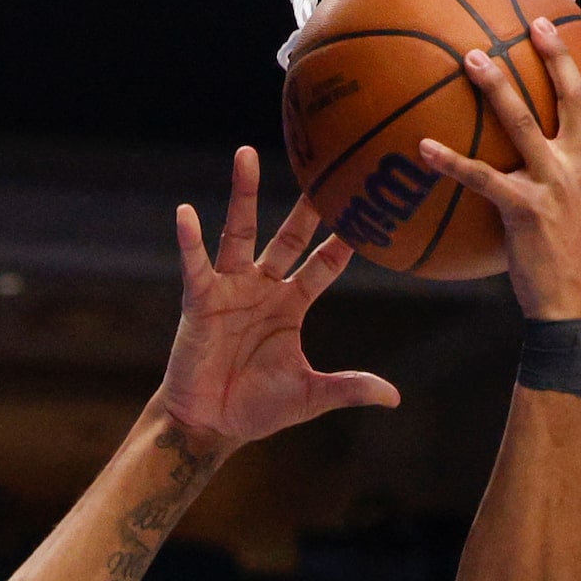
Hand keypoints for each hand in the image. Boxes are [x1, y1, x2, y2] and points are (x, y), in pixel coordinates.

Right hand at [159, 147, 399, 445]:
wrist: (209, 426)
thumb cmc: (255, 409)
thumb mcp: (309, 396)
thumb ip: (348, 388)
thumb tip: (394, 397)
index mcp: (291, 305)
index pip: (324, 263)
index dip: (344, 239)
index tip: (368, 208)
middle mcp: (263, 288)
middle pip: (289, 235)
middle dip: (307, 204)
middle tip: (326, 163)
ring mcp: (230, 289)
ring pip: (240, 233)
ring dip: (243, 194)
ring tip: (246, 154)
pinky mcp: (200, 300)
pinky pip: (196, 265)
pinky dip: (189, 241)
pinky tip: (185, 213)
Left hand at [420, 22, 580, 319]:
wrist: (575, 307)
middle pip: (574, 96)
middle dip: (555, 54)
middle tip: (533, 23)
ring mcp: (555, 184)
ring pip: (526, 121)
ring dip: (498, 86)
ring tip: (472, 59)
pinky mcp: (523, 208)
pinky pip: (480, 176)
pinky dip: (450, 161)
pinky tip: (423, 147)